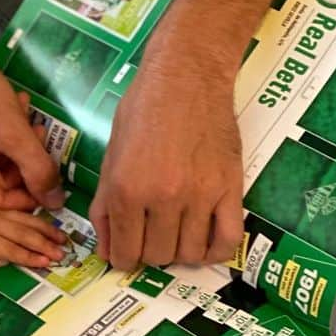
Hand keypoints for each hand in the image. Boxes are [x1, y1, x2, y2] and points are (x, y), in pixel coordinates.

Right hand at [0, 32, 63, 211]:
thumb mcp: (15, 133)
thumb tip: (56, 203)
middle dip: (24, 159)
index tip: (52, 176)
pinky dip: (2, 135)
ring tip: (26, 115)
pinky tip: (15, 109)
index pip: (1, 202)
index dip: (32, 192)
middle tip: (40, 132)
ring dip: (16, 144)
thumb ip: (39, 170)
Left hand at [0, 199, 67, 271]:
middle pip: (21, 233)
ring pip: (23, 220)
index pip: (10, 249)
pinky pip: (17, 212)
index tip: (48, 263)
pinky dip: (34, 217)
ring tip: (61, 238)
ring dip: (44, 229)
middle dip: (44, 244)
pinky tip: (46, 223)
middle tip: (63, 252)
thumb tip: (6, 261)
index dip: (30, 257)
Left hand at [90, 46, 244, 269]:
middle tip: (149, 235)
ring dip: (179, 252)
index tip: (126, 252)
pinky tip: (203, 241)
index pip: (124, 252)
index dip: (122, 259)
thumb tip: (105, 249)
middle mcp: (162, 197)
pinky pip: (227, 240)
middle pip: (157, 256)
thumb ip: (104, 205)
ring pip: (190, 254)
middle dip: (149, 253)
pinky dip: (215, 251)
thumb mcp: (110, 155)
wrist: (186, 77)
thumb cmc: (142, 109)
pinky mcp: (231, 189)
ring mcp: (200, 196)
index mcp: (126, 188)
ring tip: (174, 233)